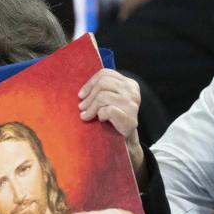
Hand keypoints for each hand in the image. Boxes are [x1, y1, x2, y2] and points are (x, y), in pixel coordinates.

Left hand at [78, 69, 146, 184]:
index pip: (105, 74)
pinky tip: (100, 120)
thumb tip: (81, 89)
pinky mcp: (129, 117)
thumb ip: (102, 90)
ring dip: (91, 108)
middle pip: (103, 83)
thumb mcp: (110, 100)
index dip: (90, 83)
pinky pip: (106, 110)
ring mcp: (132, 104)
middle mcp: (132, 91)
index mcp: (129, 83)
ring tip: (86, 116)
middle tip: (82, 107)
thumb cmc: (114, 118)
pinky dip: (99, 115)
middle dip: (89, 96)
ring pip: (103, 96)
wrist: (126, 140)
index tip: (81, 95)